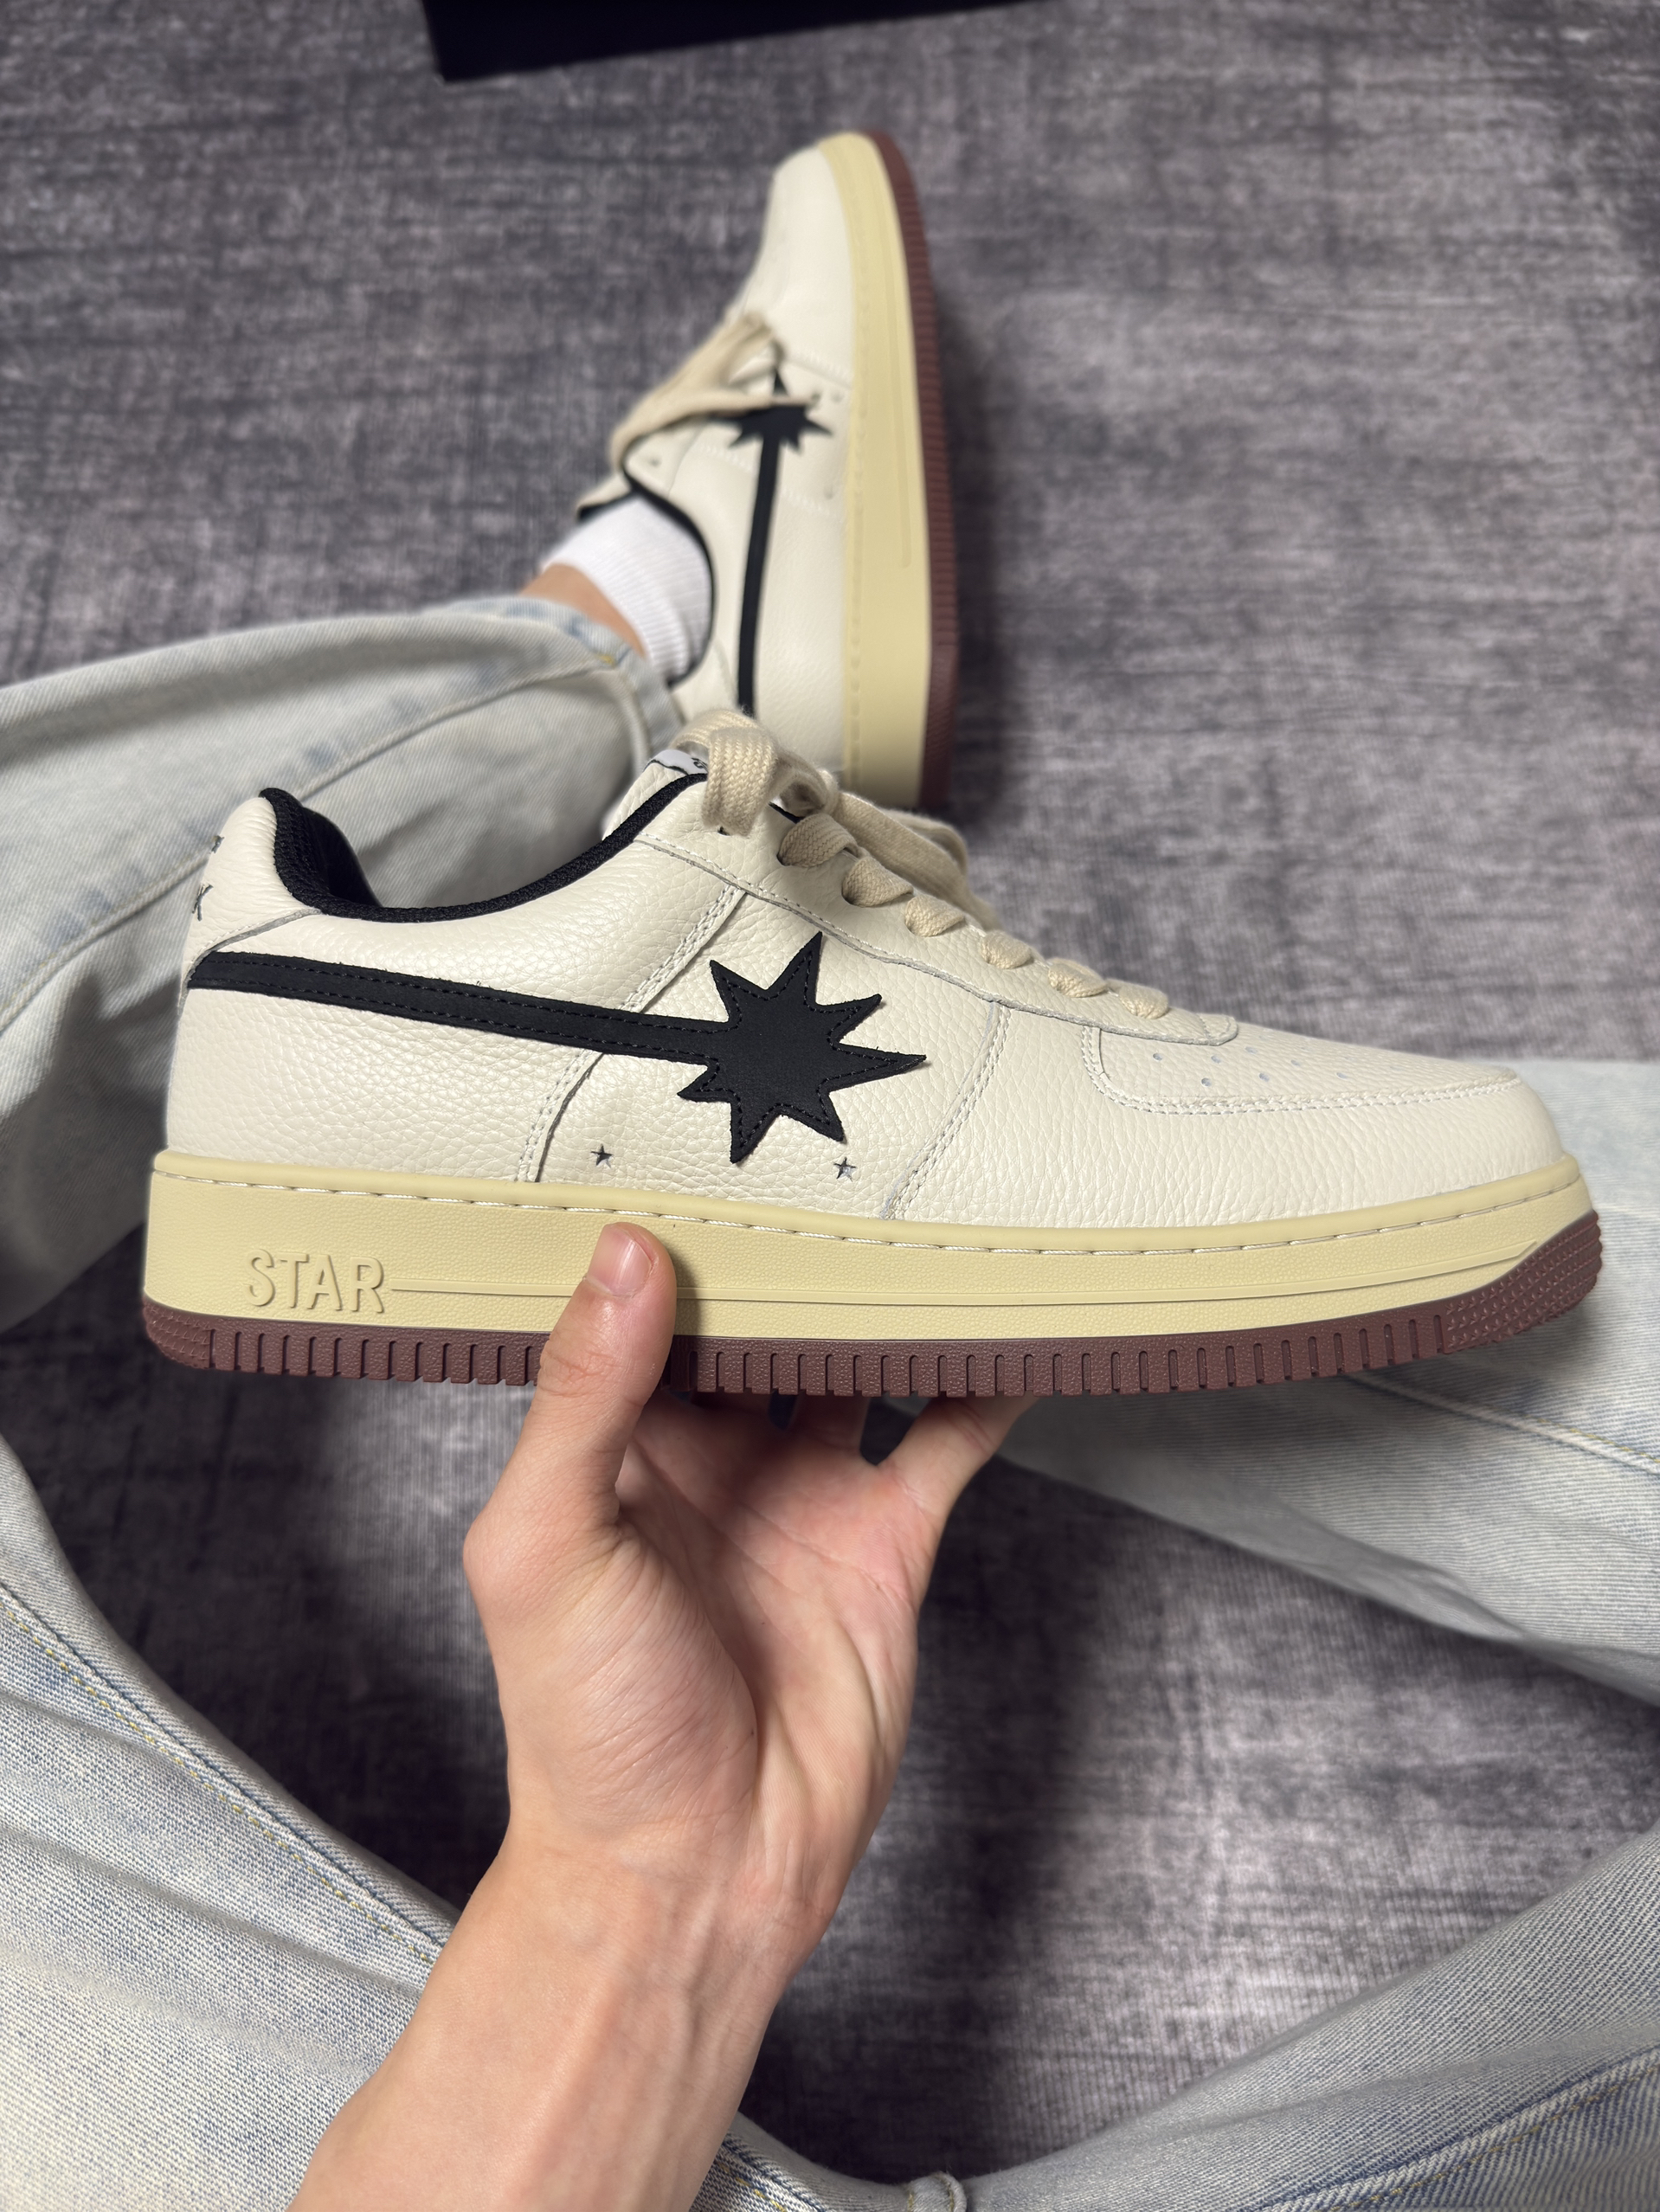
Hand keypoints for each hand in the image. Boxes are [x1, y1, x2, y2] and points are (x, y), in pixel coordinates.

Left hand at [295, 1224, 1027, 2211]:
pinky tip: (1015, 1319)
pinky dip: (983, 1382)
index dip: (665, 1226)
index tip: (691, 1133)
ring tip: (924, 1198)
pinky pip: (944, 1439)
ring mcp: (805, 1494)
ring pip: (857, 1361)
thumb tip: (622, 1254)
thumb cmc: (586, 1726)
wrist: (694, 1871)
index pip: (640, 1306)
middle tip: (824, 1135)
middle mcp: (713, 1457)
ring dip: (889, 1296)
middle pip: (762, 1319)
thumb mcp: (547, 1544)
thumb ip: (585, 1398)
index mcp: (616, 1447)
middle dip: (792, 1243)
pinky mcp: (886, 1542)